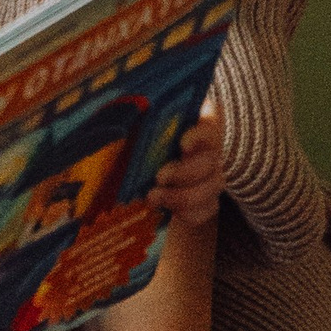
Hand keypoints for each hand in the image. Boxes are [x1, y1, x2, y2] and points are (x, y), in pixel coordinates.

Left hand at [150, 96, 224, 228]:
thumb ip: (138, 125)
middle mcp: (210, 152)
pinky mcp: (207, 203)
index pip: (208, 127)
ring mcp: (212, 178)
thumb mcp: (142, 133)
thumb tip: (118, 118)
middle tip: (159, 176)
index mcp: (197, 128)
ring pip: (209, 188)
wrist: (156, 178)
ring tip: (152, 196)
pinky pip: (203, 210)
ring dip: (180, 195)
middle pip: (210, 161)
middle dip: (184, 171)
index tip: (182, 145)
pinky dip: (183, 212)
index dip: (199, 136)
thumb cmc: (145, 146)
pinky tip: (162, 208)